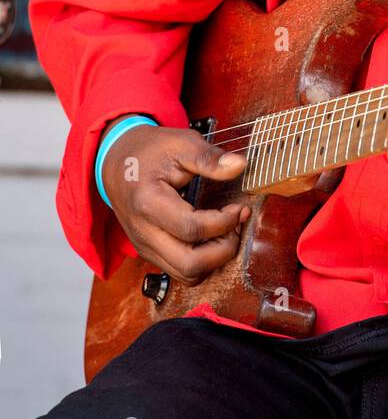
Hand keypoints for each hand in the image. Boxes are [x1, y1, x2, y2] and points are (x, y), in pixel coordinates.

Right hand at [100, 121, 249, 284]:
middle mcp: (144, 232)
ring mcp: (145, 246)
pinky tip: (212, 237)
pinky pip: (180, 271)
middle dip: (223, 250)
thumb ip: (209, 158)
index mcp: (149, 203)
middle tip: (236, 225)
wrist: (116, 162)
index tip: (239, 208)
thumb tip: (240, 165)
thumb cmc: (148, 151)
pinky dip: (203, 262)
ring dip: (214, 259)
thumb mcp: (180, 144)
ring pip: (187, 275)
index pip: (192, 229)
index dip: (225, 222)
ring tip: (226, 231)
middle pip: (189, 265)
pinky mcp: (150, 252)